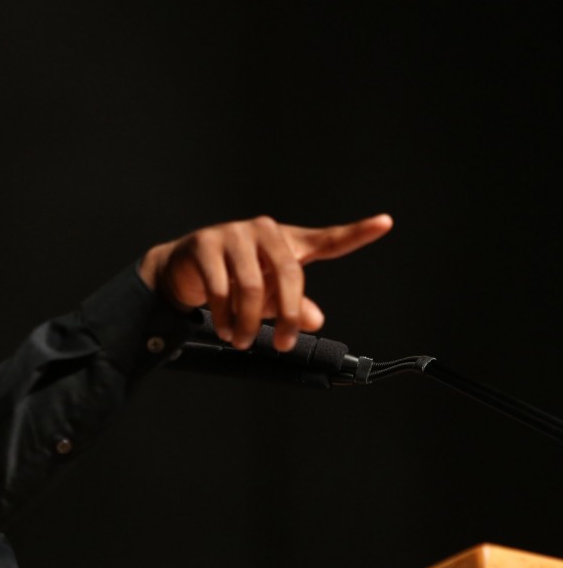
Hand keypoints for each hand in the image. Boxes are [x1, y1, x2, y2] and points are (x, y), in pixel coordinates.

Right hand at [138, 214, 393, 351]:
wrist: (181, 268)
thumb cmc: (233, 278)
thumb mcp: (267, 295)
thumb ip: (293, 306)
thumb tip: (316, 320)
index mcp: (287, 241)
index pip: (327, 239)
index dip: (357, 232)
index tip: (385, 223)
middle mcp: (263, 230)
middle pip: (289, 274)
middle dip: (287, 316)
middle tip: (282, 344)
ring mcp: (233, 234)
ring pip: (251, 285)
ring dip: (247, 322)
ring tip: (241, 341)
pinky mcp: (205, 244)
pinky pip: (220, 287)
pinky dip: (224, 316)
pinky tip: (224, 329)